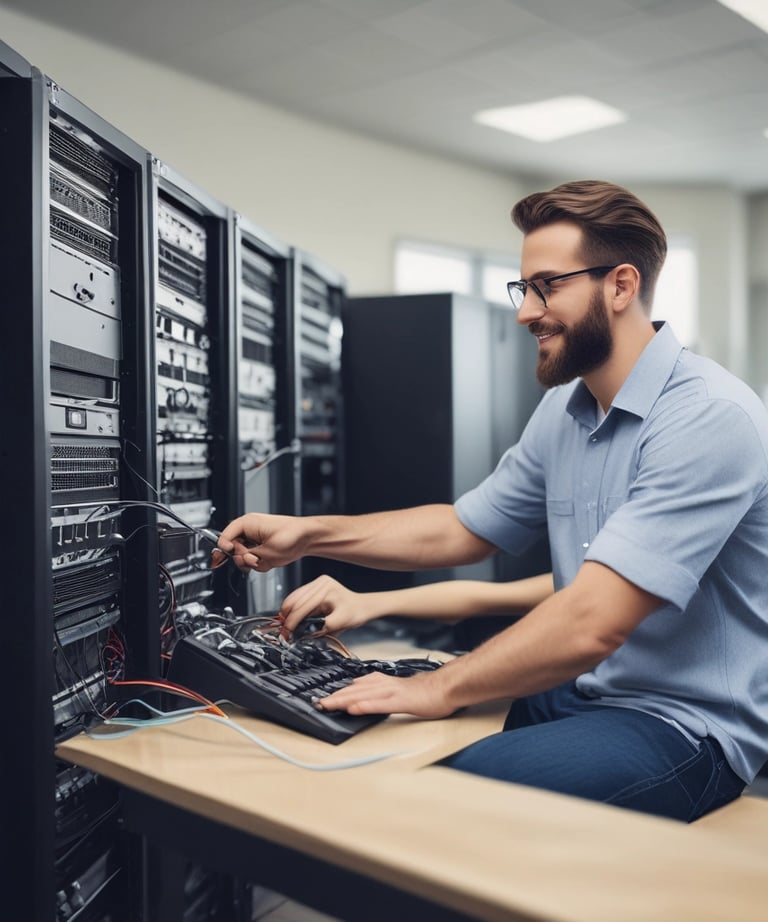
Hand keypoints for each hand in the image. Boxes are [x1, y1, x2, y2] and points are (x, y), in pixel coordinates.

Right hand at [212, 513, 311, 572]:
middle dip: (244, 557)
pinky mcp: (260, 549)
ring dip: (253, 562)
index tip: (231, 553)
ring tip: (266, 558)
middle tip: (255, 557)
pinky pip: (253, 561)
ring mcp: (254, 541)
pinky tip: (270, 560)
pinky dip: (261, 564)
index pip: (224, 537)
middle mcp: (248, 531)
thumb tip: (237, 559)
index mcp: (246, 524)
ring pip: (243, 558)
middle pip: (232, 550)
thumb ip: (247, 556)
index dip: (226, 548)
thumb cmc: (292, 535)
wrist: (307, 538)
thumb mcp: (266, 549)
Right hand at [280, 575, 372, 637]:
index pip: (303, 606)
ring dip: (287, 612)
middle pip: (295, 600)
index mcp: (327, 589)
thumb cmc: (354, 614)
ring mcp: (318, 582)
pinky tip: (291, 617)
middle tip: (283, 632)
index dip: (292, 622)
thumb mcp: (339, 624)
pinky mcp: (315, 584)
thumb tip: (301, 634)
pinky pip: (298, 596)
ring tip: (285, 626)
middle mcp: (321, 582)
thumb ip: (320, 628)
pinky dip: (292, 607)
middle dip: (287, 618)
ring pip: (294, 597)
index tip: (287, 634)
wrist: (362, 606)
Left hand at [315, 669, 453, 718]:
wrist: (445, 688)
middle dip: (333, 697)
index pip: (354, 687)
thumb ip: (379, 690)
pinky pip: (380, 703)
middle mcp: (384, 684)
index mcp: (381, 682)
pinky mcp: (401, 701)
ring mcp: (392, 692)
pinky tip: (353, 708)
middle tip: (316, 704)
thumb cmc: (423, 692)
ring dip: (343, 700)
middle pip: (354, 690)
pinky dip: (365, 705)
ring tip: (327, 705)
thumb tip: (360, 694)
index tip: (321, 698)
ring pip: (362, 694)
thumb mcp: (396, 689)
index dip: (336, 693)